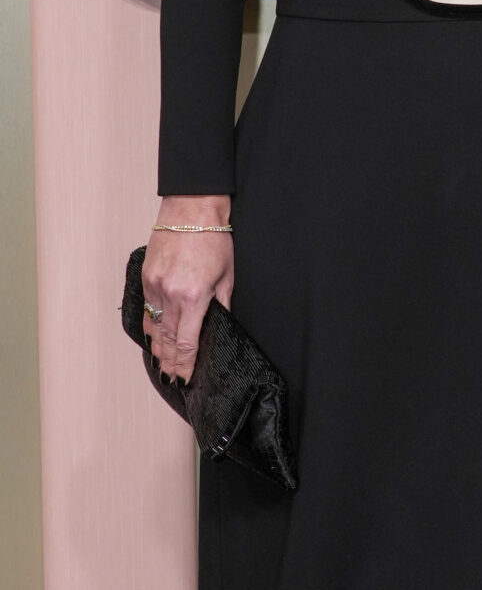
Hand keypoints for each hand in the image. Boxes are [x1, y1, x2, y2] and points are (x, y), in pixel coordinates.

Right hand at [141, 199, 232, 381]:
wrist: (191, 209)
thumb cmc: (214, 239)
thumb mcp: (227, 276)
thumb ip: (222, 305)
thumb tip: (219, 327)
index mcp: (193, 298)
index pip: (187, 342)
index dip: (186, 364)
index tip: (185, 378)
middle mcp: (170, 295)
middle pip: (167, 339)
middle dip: (170, 362)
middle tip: (172, 379)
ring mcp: (154, 286)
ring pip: (154, 326)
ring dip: (157, 348)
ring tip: (162, 366)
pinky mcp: (146, 277)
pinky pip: (147, 308)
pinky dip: (149, 326)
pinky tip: (152, 337)